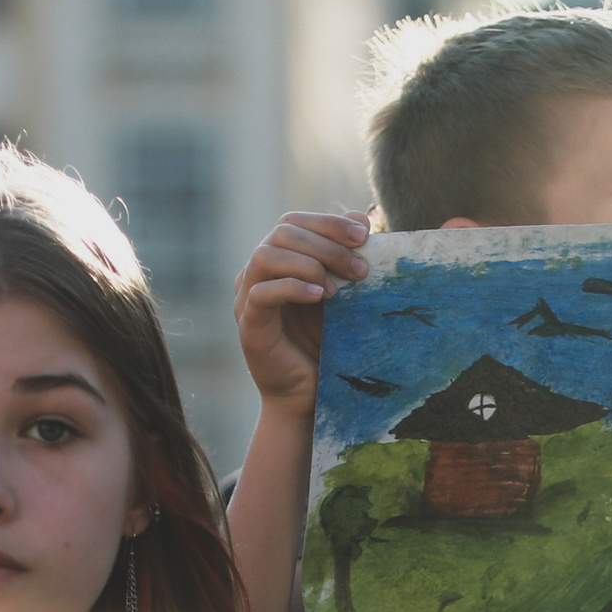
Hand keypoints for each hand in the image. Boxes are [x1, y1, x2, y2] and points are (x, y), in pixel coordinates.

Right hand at [234, 212, 370, 411]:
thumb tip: (361, 217)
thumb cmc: (325, 343)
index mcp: (279, 260)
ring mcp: (247, 297)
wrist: (308, 394)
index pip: (294, 221)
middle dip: (327, 245)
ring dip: (308, 263)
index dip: (328, 222)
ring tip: (338, 288)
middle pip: (282, 232)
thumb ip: (346, 258)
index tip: (364, 235)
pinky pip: (261, 293)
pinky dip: (292, 288)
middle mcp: (258, 273)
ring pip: (265, 255)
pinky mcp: (248, 324)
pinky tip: (321, 297)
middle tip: (361, 270)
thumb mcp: (343, 296)